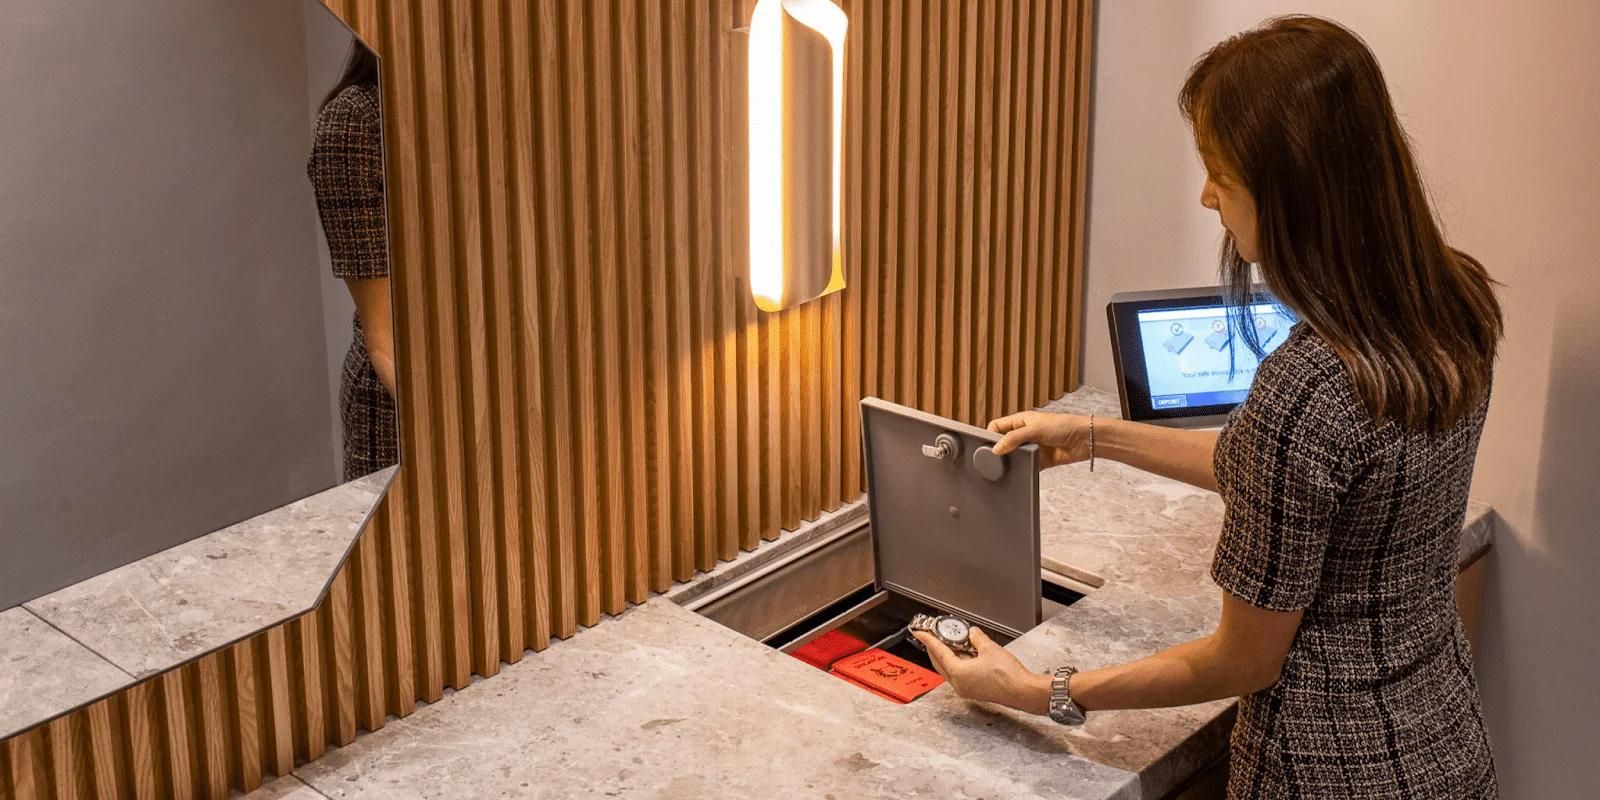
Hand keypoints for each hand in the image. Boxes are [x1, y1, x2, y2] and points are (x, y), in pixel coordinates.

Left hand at [913, 628, 1049, 714]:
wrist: (1023, 691)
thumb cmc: (1008, 676)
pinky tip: (966, 654)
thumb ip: (977, 638)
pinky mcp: (975, 691)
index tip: (921, 632)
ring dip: (948, 655)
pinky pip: (960, 675)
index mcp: (958, 673)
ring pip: (949, 669)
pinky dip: (959, 663)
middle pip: (940, 663)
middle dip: (935, 648)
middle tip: (934, 635)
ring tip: (952, 641)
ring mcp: (966, 689)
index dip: (928, 639)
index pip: (938, 652)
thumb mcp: (990, 648)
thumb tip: (972, 633)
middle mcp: (959, 684)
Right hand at [987, 411, 1091, 467]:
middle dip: (999, 452)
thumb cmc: (1063, 426)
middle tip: (993, 462)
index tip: (985, 448)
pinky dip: (1023, 471)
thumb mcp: (1034, 429)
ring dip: (1012, 462)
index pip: (997, 427)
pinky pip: (1026, 467)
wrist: (1085, 440)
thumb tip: (996, 450)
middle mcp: (1024, 433)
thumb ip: (1013, 439)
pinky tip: (1020, 474)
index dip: (990, 436)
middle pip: (1004, 443)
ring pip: (1014, 456)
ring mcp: (1032, 447)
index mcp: (1020, 421)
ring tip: (1006, 469)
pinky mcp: (1040, 460)